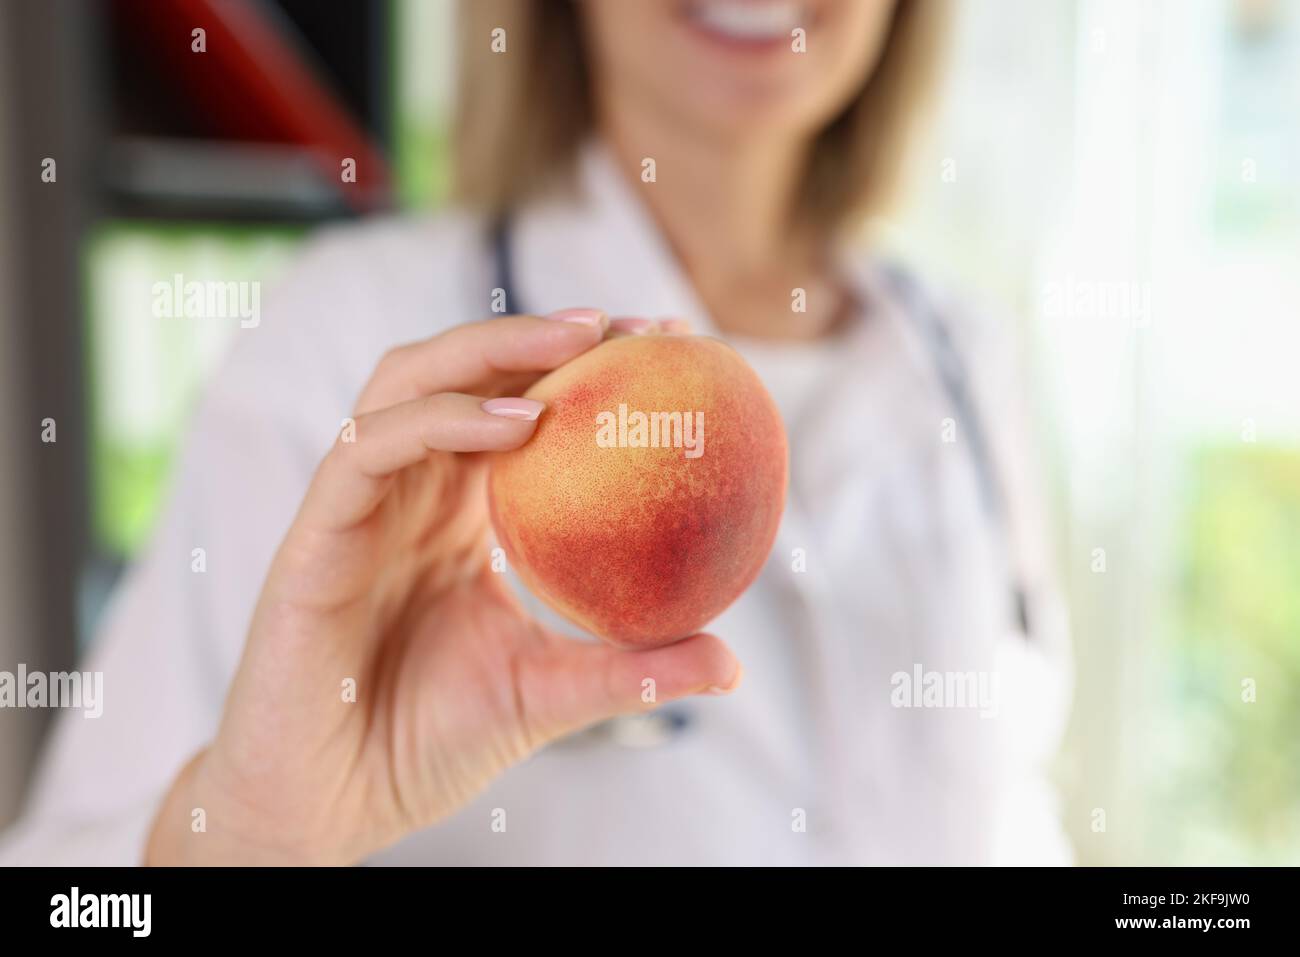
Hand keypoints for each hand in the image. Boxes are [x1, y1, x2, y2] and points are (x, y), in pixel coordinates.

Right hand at [145, 311, 740, 864]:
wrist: (334, 804)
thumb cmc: (427, 741)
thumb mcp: (548, 695)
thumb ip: (630, 670)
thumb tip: (731, 663)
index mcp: (457, 513)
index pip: (516, 409)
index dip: (582, 367)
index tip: (665, 346)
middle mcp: (409, 493)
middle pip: (460, 371)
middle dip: (538, 334)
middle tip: (624, 324)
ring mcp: (360, 505)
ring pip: (407, 383)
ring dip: (488, 350)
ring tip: (575, 342)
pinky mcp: (316, 532)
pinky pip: (370, 448)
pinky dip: (440, 420)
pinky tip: (515, 421)